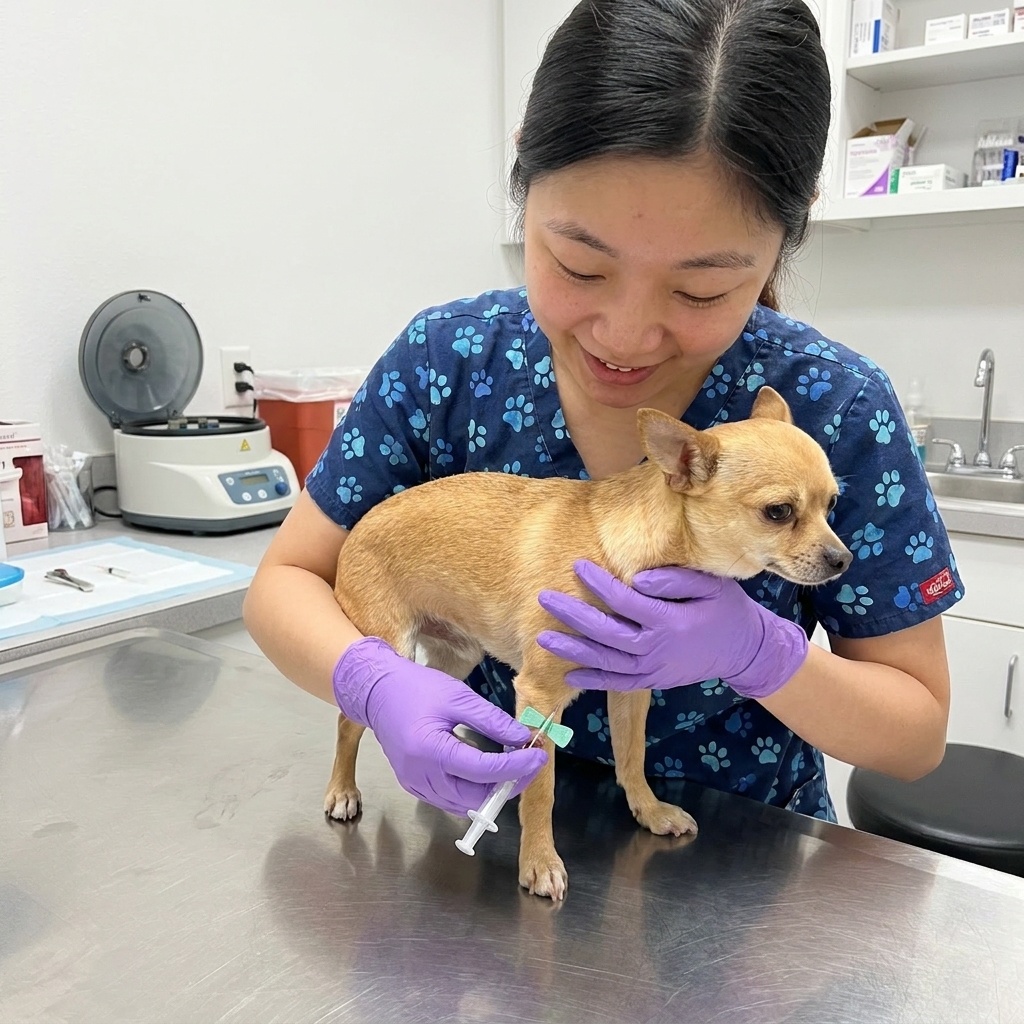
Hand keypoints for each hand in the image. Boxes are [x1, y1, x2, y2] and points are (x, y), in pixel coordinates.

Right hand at [332, 637, 546, 815]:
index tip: (539, 756)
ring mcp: (415, 784)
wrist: (377, 692)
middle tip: (529, 763)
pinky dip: (471, 790)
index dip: (517, 766)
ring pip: (464, 804)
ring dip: (491, 790)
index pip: (484, 771)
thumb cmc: (416, 688)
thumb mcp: (457, 697)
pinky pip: (449, 799)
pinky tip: (485, 770)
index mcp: (430, 750)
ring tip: (511, 765)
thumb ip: (491, 720)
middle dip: (508, 784)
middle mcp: (420, 776)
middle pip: (476, 797)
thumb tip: (522, 738)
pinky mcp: (413, 786)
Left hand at [536, 561, 807, 698]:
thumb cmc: (726, 609)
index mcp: (669, 621)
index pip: (624, 601)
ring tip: (542, 639)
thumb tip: (639, 578)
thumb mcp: (711, 586)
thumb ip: (675, 580)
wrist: (744, 650)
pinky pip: (617, 684)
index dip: (598, 583)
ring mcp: (653, 669)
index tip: (577, 564)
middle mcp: (656, 649)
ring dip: (572, 651)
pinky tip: (569, 674)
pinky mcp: (652, 681)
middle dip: (572, 616)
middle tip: (544, 598)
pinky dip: (593, 681)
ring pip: (605, 662)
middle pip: (605, 633)